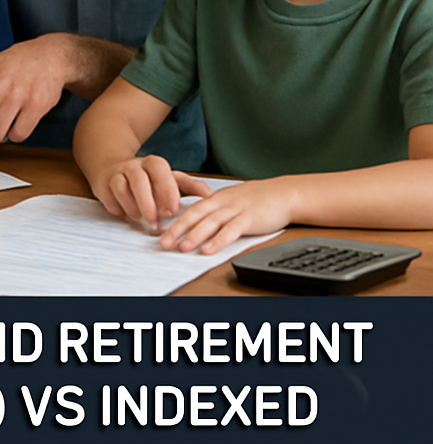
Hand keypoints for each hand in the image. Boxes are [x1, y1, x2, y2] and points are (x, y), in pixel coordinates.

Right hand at [94, 155, 212, 227]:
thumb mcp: (170, 179)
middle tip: (156, 223)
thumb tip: (211, 196)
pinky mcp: (102, 185)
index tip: (173, 210)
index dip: (167, 191)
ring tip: (141, 219)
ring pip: (122, 190)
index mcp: (153, 163)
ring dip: (133, 208)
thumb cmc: (147, 178)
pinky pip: (110, 199)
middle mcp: (133, 166)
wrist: (113, 166)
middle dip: (148, 204)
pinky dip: (119, 210)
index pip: (161, 173)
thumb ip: (190, 186)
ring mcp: (116, 174)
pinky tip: (127, 216)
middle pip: (139, 181)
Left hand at [159, 177, 295, 253]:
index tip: (158, 231)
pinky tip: (209, 250)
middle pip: (194, 215)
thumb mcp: (229, 200)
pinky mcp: (249, 218)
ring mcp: (235, 210)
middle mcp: (221, 202)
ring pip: (210, 223)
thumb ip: (212, 210)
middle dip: (176, 229)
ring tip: (182, 247)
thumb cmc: (256, 198)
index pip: (189, 209)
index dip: (172, 220)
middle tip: (162, 242)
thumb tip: (193, 223)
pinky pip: (231, 230)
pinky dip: (218, 241)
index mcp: (214, 198)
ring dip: (194, 235)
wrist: (284, 193)